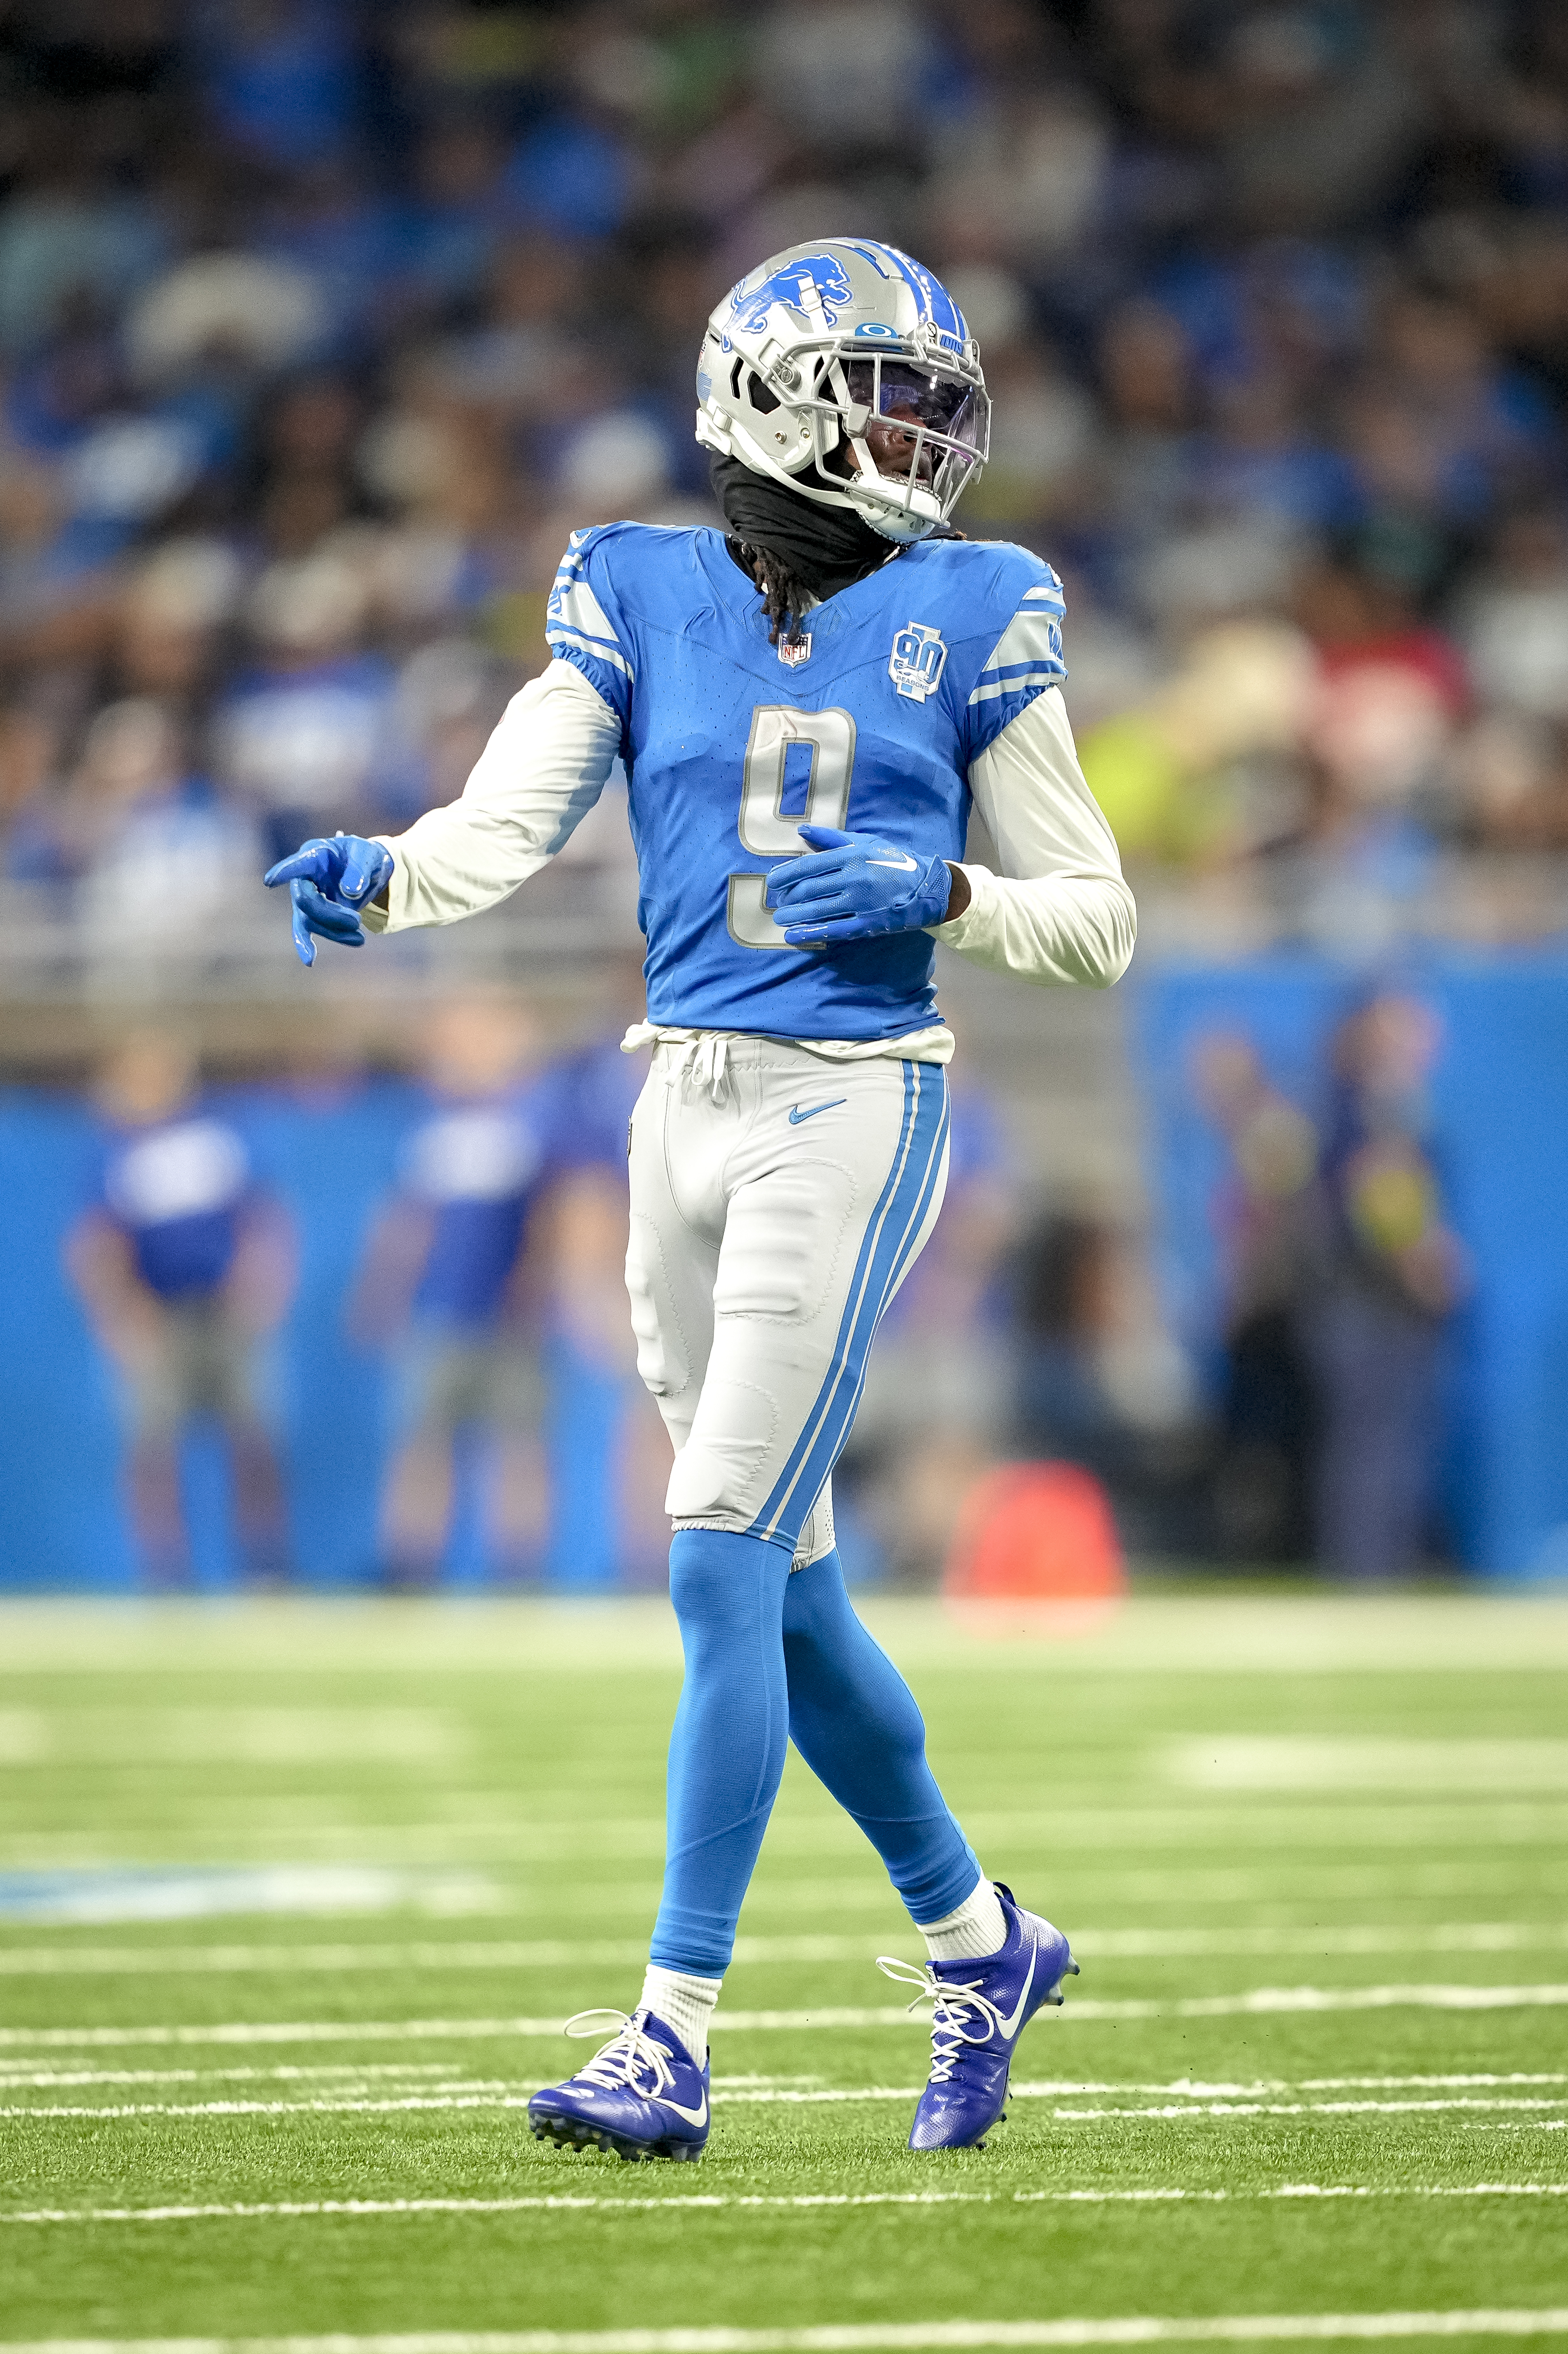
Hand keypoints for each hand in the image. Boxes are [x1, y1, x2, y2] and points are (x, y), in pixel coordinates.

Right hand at [263, 833, 393, 966]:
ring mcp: (305, 896)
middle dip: (330, 915)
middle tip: (357, 920)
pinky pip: (303, 931)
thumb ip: (360, 870)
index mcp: (316, 855)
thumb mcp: (369, 856)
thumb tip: (350, 892)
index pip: (298, 864)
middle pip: (305, 900)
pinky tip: (309, 960)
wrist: (369, 870)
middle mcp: (304, 876)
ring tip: (361, 938)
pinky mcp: (312, 914)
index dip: (284, 872)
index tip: (270, 881)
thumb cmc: (364, 856)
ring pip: (309, 920)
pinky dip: (305, 945)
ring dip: (334, 932)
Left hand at [764, 824, 954, 946]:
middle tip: (777, 903)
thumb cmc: (895, 861)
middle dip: (787, 897)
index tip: (772, 883)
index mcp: (851, 856)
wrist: (929, 887)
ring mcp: (860, 903)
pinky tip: (793, 936)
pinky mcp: (867, 924)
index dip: (785, 875)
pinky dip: (809, 933)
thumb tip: (801, 831)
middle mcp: (853, 878)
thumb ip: (832, 838)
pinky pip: (832, 930)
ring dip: (793, 916)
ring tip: (780, 919)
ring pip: (817, 910)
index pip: (808, 866)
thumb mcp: (866, 842)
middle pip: (808, 889)